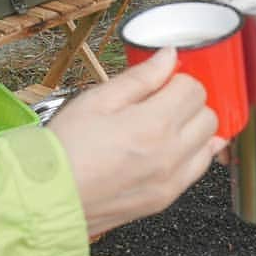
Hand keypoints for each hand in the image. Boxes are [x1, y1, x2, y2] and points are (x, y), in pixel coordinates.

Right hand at [49, 48, 223, 236]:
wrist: (46, 199)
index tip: (163, 82)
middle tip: (163, 101)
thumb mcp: (97, 100)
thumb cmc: (63, 152)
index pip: (193, 88)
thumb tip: (167, 57)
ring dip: (195, 128)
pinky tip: (173, 147)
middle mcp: (170, 154)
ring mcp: (171, 180)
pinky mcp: (166, 198)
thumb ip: (140, 78)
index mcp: (154, 125)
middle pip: (207, 114)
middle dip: (189, 102)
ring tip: (165, 125)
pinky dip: (194, 153)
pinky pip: (199, 169)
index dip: (178, 79)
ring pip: (210, 142)